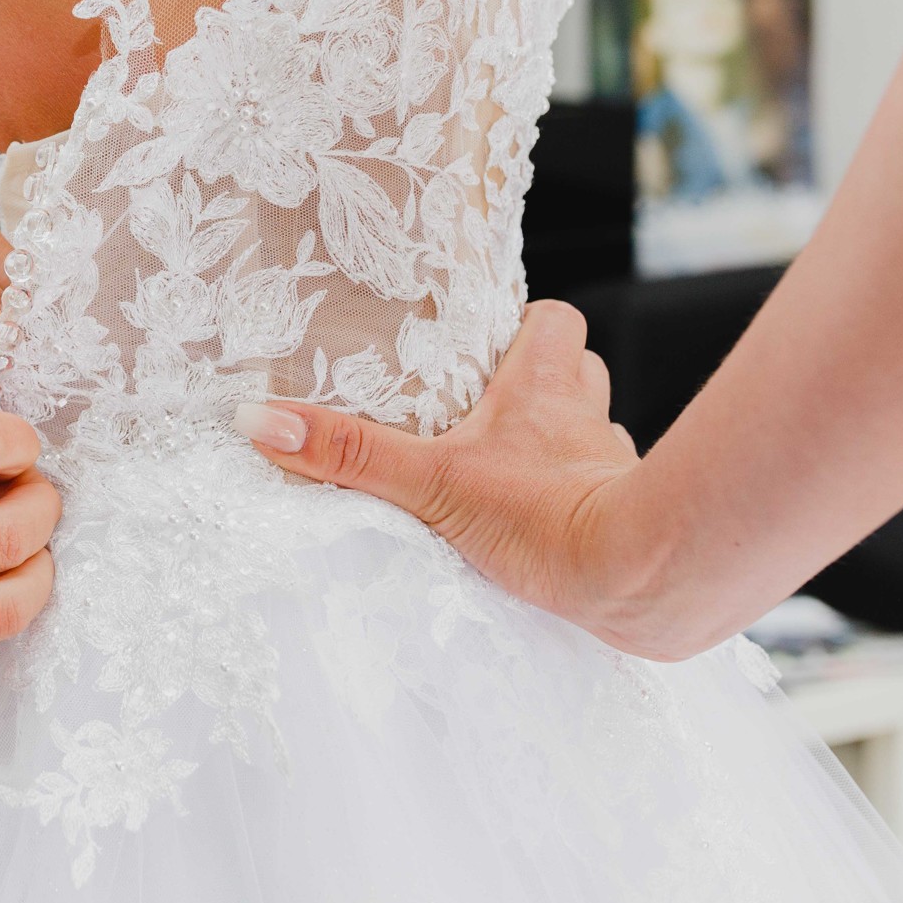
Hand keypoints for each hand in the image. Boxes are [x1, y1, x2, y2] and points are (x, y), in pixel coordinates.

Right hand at [232, 302, 686, 657]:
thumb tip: (263, 420)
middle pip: (580, 372)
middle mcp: (586, 421)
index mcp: (544, 389)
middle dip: (545, 382)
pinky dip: (582, 504)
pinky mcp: (629, 522)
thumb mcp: (431, 482)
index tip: (493, 339)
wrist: (639, 582)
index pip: (556, 321)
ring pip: (596, 433)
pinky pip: (607, 496)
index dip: (529, 324)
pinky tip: (549, 528)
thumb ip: (351, 456)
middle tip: (494, 406)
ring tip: (516, 467)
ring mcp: (613, 471)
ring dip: (564, 444)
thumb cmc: (546, 519)